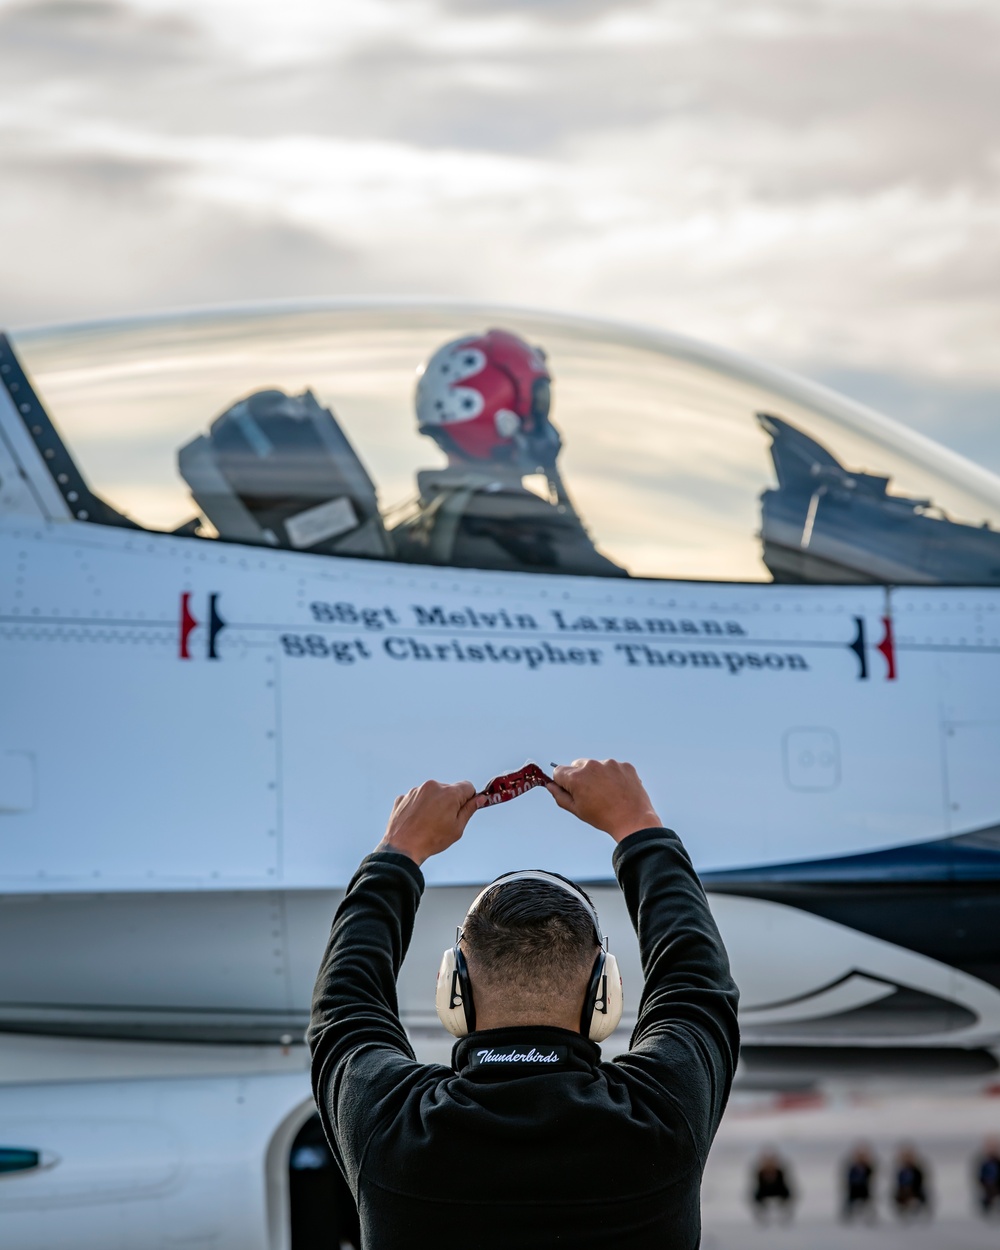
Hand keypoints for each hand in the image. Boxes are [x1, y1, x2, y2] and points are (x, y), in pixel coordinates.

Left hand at [375, 780, 485, 865]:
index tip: (465, 807)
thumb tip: (479, 799)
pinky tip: (418, 821)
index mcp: (449, 793)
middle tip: (445, 821)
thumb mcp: (457, 828)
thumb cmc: (430, 840)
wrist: (402, 848)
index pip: (467, 786)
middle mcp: (432, 786)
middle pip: (449, 789)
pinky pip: (417, 798)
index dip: (469, 798)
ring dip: (434, 804)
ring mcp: (416, 791)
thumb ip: (469, 810)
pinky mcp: (404, 797)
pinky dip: (419, 807)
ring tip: (428, 823)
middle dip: (450, 802)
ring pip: (432, 794)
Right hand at [546, 758, 660, 842]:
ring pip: (596, 766)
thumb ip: (559, 796)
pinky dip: (614, 776)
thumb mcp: (577, 810)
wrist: (633, 820)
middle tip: (591, 794)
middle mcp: (592, 765)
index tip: (571, 791)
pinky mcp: (625, 765)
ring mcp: (610, 764)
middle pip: (577, 765)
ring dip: (597, 775)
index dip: (562, 782)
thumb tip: (550, 785)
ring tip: (607, 794)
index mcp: (576, 777)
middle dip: (580, 776)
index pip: (559, 771)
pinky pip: (613, 767)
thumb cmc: (603, 817)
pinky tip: (619, 790)